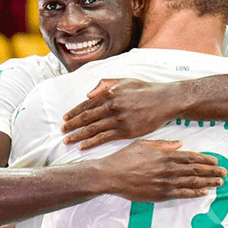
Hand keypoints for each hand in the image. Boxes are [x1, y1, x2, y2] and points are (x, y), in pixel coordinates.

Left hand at [62, 78, 178, 149]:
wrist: (165, 101)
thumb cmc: (146, 90)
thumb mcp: (124, 81)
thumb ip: (105, 85)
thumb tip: (88, 94)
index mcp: (110, 93)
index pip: (87, 104)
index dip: (74, 112)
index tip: (65, 119)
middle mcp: (112, 106)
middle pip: (86, 118)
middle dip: (72, 125)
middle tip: (62, 131)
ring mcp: (118, 120)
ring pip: (92, 129)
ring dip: (78, 136)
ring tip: (68, 140)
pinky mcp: (126, 131)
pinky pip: (104, 138)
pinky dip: (91, 143)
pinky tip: (83, 147)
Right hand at [100, 139, 225, 201]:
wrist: (110, 175)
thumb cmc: (124, 158)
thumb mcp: (144, 144)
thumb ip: (163, 144)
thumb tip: (179, 144)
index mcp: (165, 155)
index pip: (191, 157)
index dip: (206, 160)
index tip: (216, 161)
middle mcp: (168, 168)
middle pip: (196, 170)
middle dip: (212, 171)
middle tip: (224, 173)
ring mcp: (165, 183)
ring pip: (192, 183)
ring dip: (208, 182)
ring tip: (219, 183)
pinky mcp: (160, 195)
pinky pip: (182, 194)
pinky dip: (195, 193)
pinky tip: (204, 193)